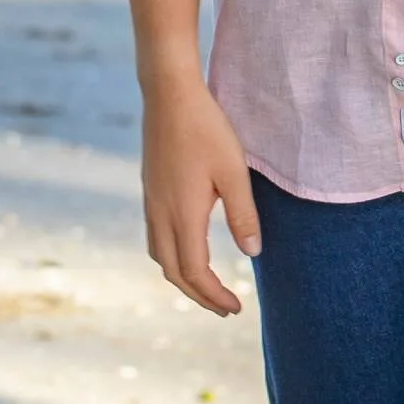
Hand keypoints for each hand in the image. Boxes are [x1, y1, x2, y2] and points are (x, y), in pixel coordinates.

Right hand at [140, 72, 260, 314]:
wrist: (168, 95)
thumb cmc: (206, 129)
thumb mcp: (234, 171)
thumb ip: (243, 214)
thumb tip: (253, 253)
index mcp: (182, 213)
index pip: (195, 271)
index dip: (214, 295)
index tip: (236, 308)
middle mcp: (160, 213)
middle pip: (174, 272)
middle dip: (199, 296)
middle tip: (225, 309)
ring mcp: (151, 202)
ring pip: (160, 256)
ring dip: (183, 279)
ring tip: (207, 288)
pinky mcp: (150, 191)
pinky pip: (156, 238)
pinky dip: (173, 257)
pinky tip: (189, 251)